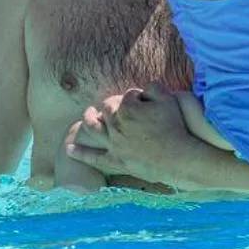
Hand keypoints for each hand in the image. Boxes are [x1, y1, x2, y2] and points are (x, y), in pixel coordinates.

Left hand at [63, 86, 203, 184]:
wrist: (179, 158)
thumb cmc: (176, 127)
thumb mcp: (169, 100)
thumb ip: (154, 88)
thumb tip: (144, 87)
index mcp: (128, 108)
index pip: (125, 97)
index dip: (134, 98)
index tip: (142, 102)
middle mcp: (116, 125)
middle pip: (107, 110)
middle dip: (110, 106)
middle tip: (114, 105)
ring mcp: (114, 144)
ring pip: (93, 128)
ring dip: (88, 119)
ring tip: (87, 114)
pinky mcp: (115, 161)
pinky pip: (93, 157)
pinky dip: (80, 153)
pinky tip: (69, 150)